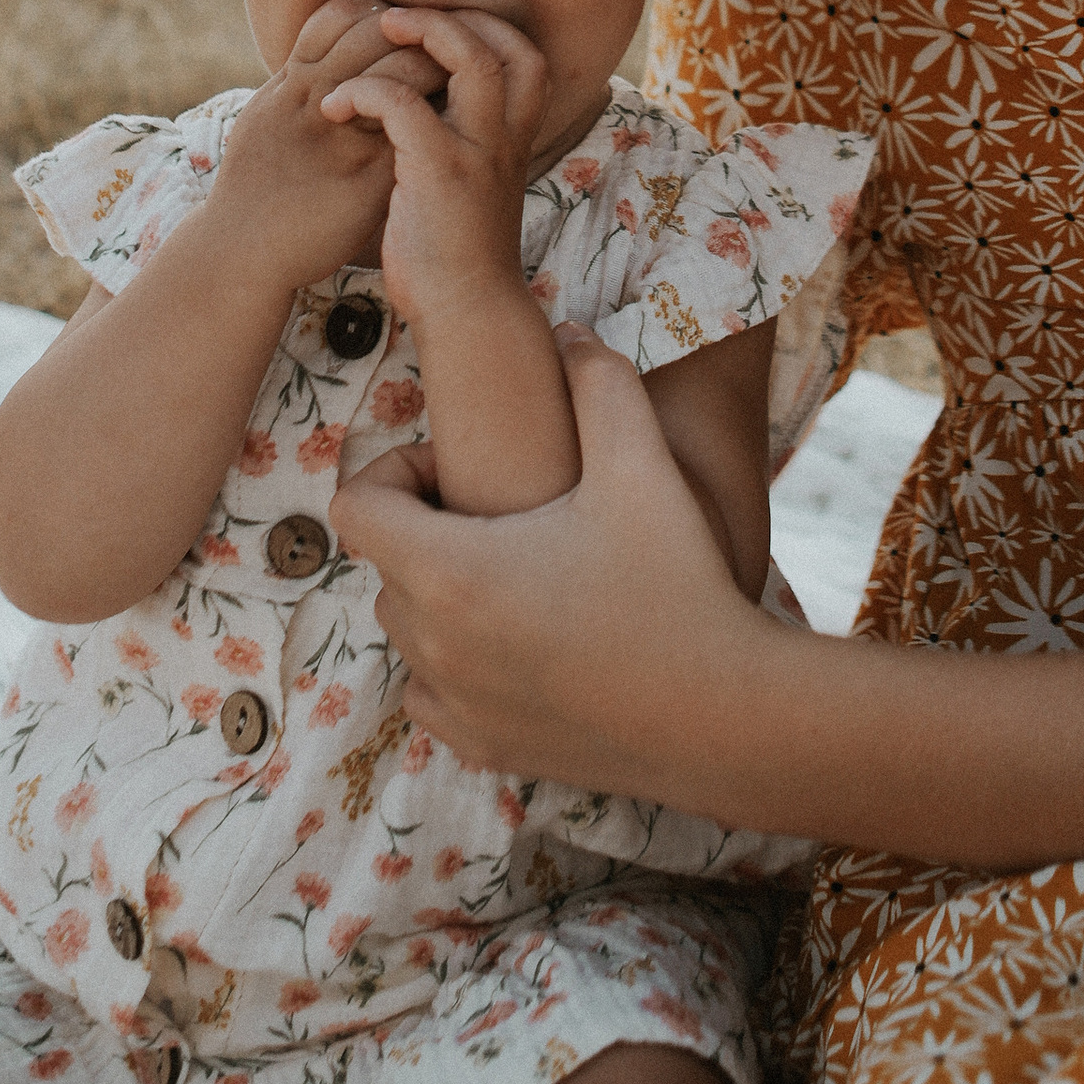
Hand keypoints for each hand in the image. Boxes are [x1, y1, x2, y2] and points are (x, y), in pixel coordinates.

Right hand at [208, 0, 444, 290]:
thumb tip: (322, 55)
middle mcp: (315, 100)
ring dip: (432, 68)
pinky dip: (433, 114)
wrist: (242, 253)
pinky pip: (411, 129)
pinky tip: (445, 118)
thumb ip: (296, 83)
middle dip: (415, 32)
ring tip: (449, 78)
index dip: (377, 13)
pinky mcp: (370, 178)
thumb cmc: (251, 188)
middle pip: (375, 34)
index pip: (341, 16)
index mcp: (292, 82)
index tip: (399, 28)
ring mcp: (344, 138)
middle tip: (437, 46)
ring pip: (400, 77)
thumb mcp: (265, 118)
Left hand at [319, 6, 547, 330]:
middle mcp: (504, 138)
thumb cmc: (455, 253)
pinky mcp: (439, 172)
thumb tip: (422, 107)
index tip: (433, 28)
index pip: (523, 56)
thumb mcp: (469, 187)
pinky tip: (336, 107)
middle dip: (450, 19)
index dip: (483, 29)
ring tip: (374, 37)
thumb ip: (459, 144)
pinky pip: (404, 104)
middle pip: (503, 45)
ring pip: (469, 58)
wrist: (466, 311)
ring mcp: (477, 152)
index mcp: (513, 139)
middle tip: (396, 20)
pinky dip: (365, 91)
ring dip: (418, 34)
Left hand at [330, 327, 763, 785]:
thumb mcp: (643, 465)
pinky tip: (521, 643)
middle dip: (426, 531)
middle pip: (384, 565)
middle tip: (505, 517)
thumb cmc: (680, 584)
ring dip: (439, 597)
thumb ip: (599, 382)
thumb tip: (569, 334)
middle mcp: (435, 645)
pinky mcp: (486, 750)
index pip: (355, 507)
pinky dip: (455, 665)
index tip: (458, 473)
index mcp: (450, 571)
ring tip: (518, 577)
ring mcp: (458, 705)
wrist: (728, 713)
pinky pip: (431, 696)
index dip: (395, 474)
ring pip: (408, 631)